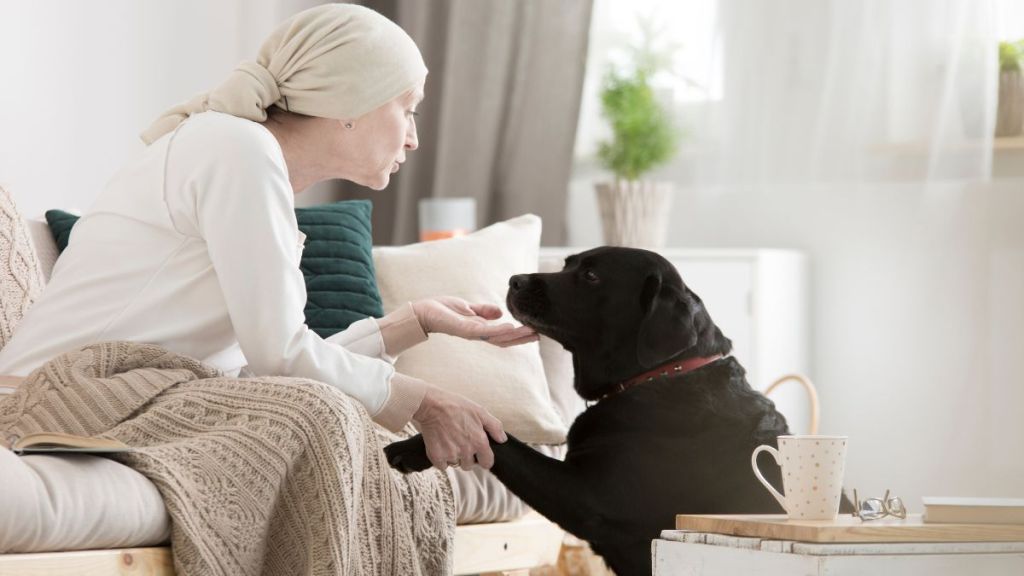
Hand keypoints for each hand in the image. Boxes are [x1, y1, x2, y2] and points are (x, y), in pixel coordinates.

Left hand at [411, 296, 536, 346]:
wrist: (423, 311)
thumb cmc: (443, 310)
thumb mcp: (468, 308)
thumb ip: (484, 311)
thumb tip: (501, 312)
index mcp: (480, 329)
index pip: (503, 335)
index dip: (519, 334)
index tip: (535, 330)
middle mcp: (478, 334)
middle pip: (504, 340)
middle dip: (522, 338)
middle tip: (540, 334)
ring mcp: (472, 333)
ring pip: (498, 338)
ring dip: (516, 335)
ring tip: (532, 331)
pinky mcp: (464, 329)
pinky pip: (484, 331)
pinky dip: (498, 330)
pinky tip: (511, 327)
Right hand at [412, 384, 506, 470]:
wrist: (431, 404)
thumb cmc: (456, 406)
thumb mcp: (480, 411)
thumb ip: (495, 427)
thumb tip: (502, 439)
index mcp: (479, 442)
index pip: (487, 463)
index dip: (483, 459)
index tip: (478, 454)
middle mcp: (466, 451)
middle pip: (469, 465)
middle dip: (466, 457)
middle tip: (460, 442)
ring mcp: (451, 455)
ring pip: (455, 464)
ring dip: (453, 457)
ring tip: (450, 441)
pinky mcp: (436, 456)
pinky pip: (442, 466)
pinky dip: (441, 458)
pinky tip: (440, 445)